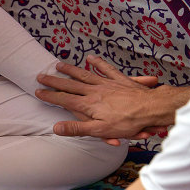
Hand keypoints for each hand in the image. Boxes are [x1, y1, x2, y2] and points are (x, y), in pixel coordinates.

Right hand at [36, 56, 169, 145]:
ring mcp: (107, 84)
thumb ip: (77, 128)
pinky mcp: (119, 80)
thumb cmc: (127, 122)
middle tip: (41, 75)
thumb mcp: (100, 131)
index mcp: (88, 105)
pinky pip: (106, 69)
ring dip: (70, 70)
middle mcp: (94, 91)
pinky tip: (91, 58)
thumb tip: (56, 128)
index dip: (49, 96)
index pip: (63, 99)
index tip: (37, 92)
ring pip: (84, 74)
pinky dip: (97, 63)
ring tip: (59, 64)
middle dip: (54, 80)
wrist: (151, 108)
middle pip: (70, 84)